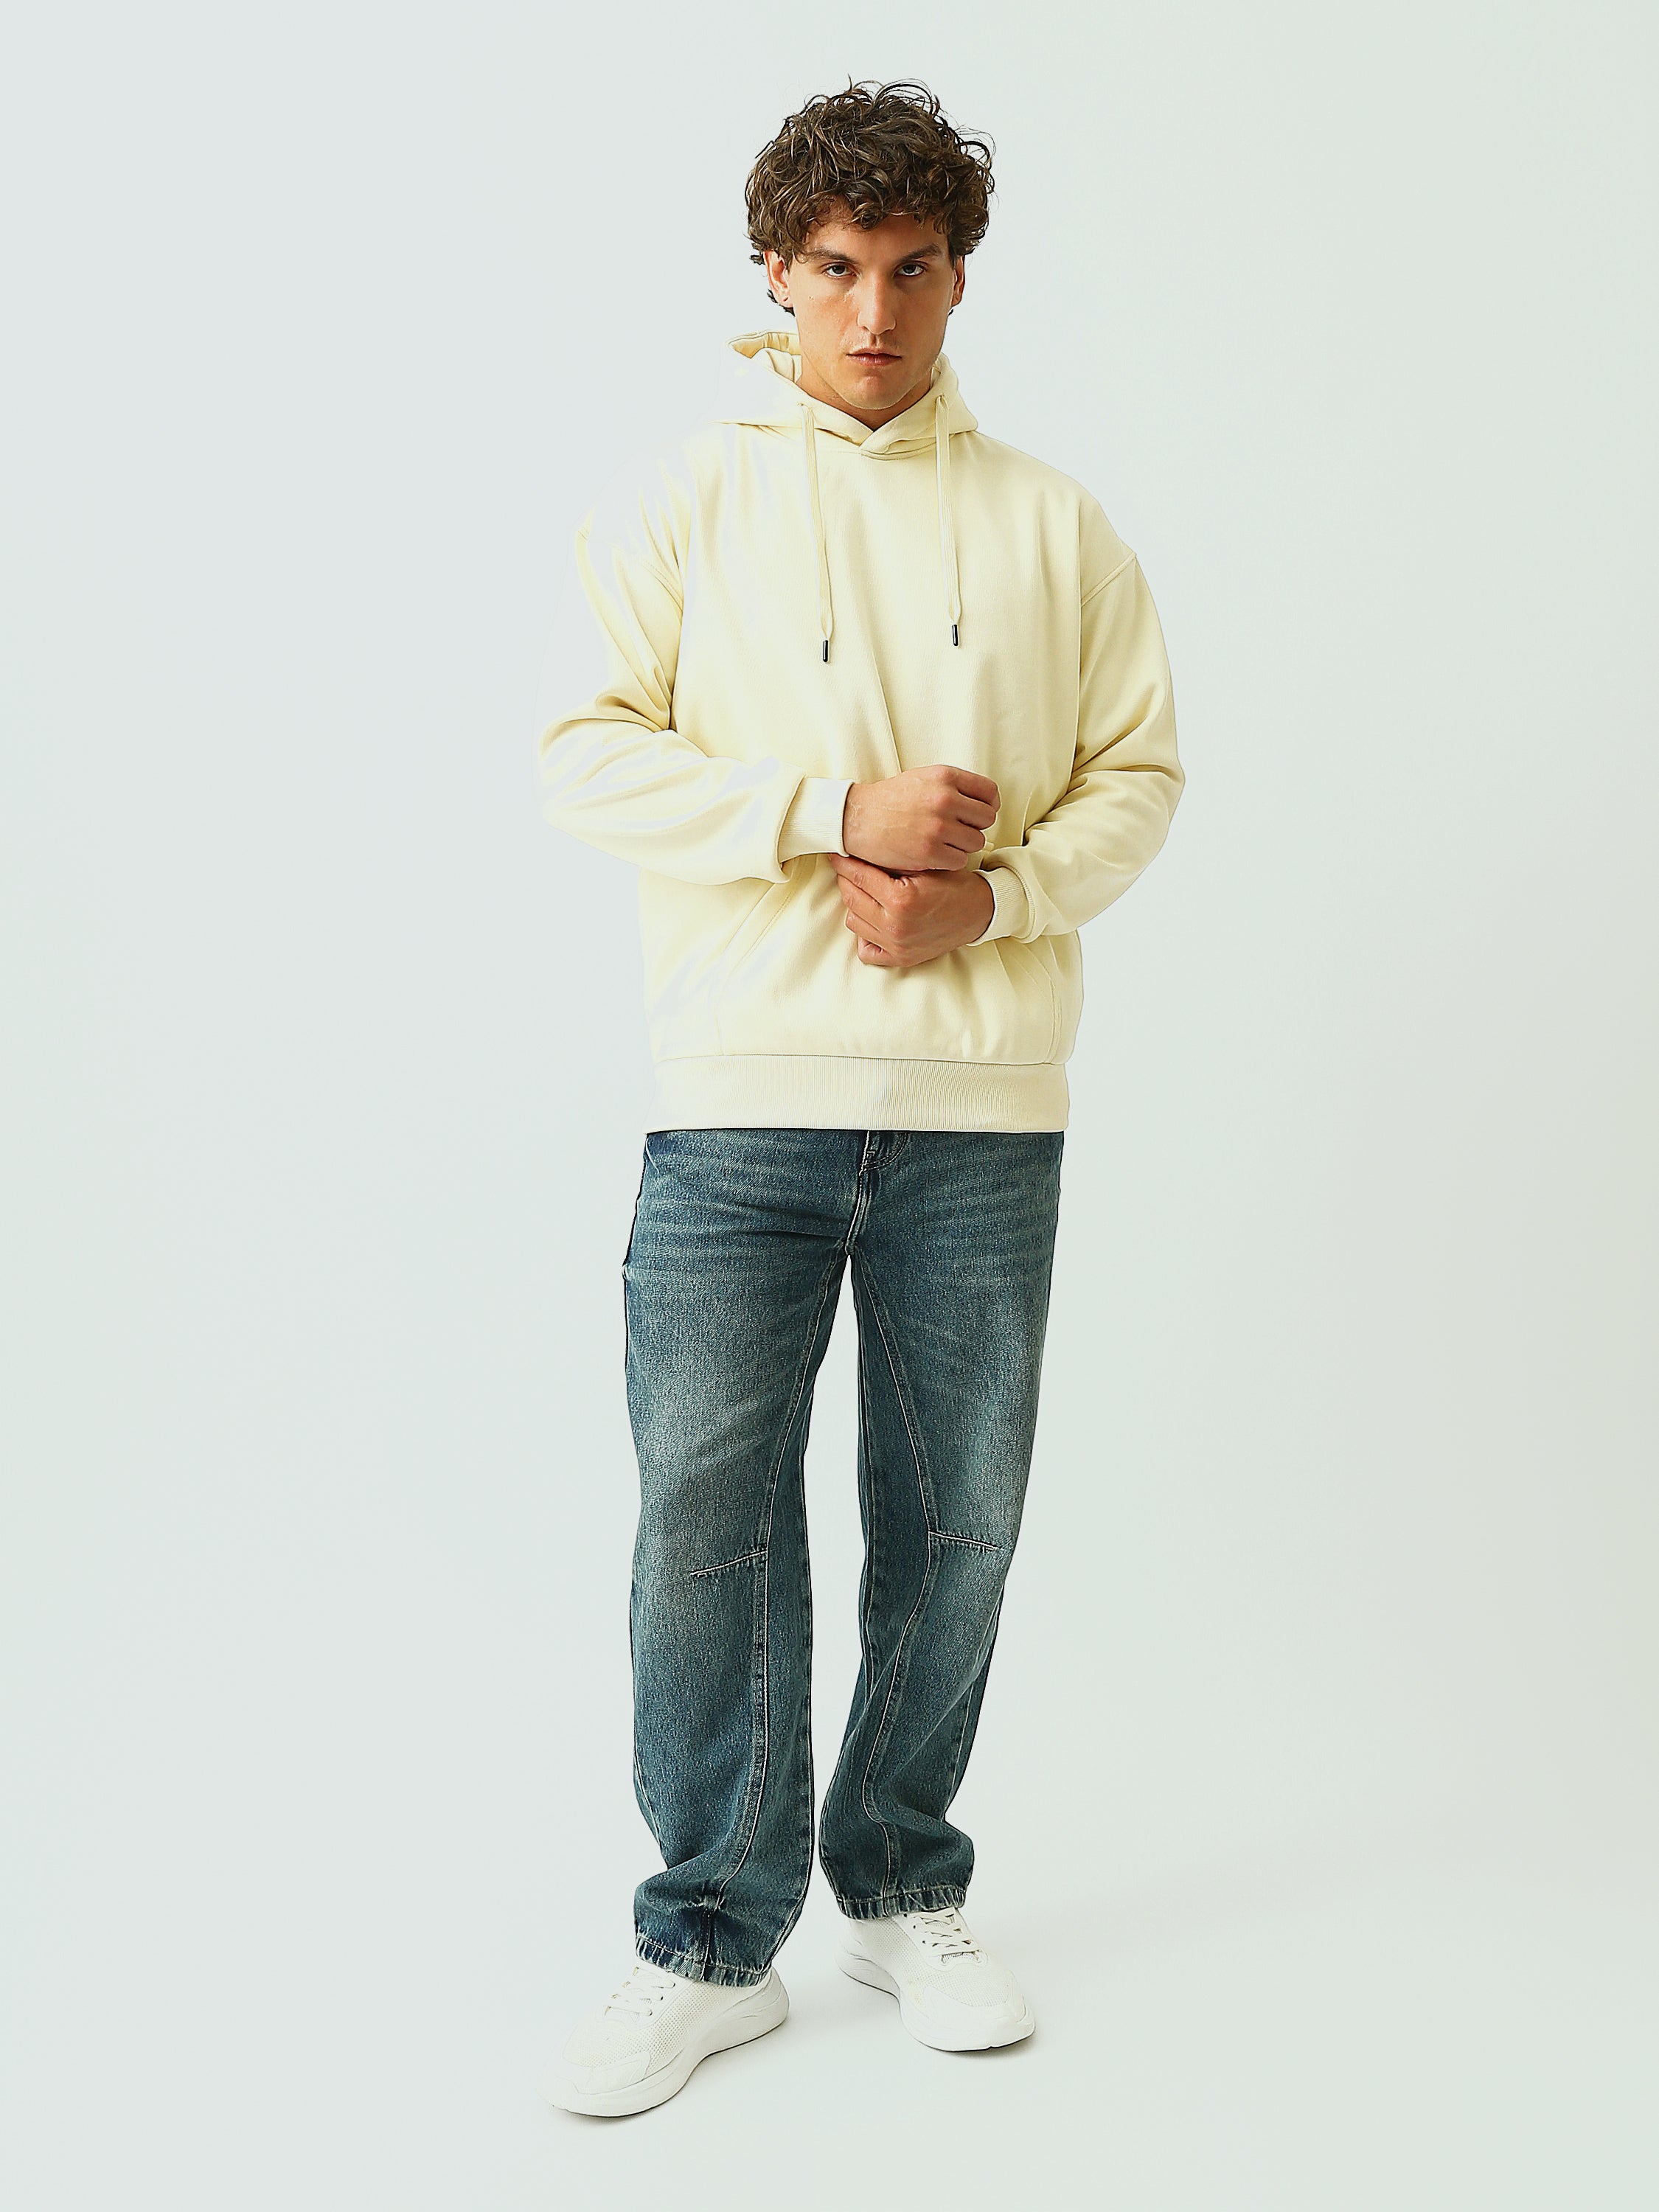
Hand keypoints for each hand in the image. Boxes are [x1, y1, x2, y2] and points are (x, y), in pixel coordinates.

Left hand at [826, 854, 995, 966]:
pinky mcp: (900, 958)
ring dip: (854, 904)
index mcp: (901, 899)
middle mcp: (895, 925)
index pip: (858, 877)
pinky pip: (865, 949)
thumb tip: (858, 850)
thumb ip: (892, 860)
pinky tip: (872, 918)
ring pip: (853, 922)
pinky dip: (864, 934)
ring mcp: (896, 945)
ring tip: (863, 891)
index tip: (836, 853)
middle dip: (846, 880)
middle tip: (847, 868)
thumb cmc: (953, 883)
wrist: (979, 912)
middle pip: (851, 898)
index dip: (844, 862)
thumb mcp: (925, 864)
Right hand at [842, 765, 999, 871]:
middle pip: (987, 819)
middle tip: (958, 830)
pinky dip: (950, 860)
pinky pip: (960, 860)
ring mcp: (937, 826)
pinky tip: (936, 854)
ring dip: (963, 845)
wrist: (857, 818)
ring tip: (944, 842)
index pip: (990, 793)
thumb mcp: (923, 778)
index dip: (989, 806)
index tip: (979, 814)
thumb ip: (954, 785)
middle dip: (975, 826)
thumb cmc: (890, 799)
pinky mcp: (929, 851)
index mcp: (945, 777)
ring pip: (975, 842)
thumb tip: (986, 801)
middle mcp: (944, 799)